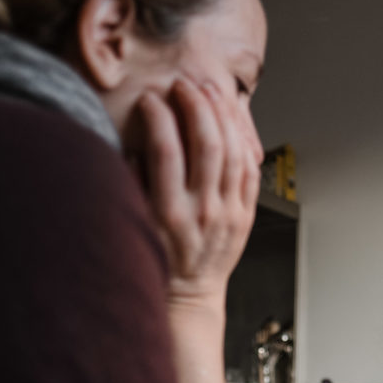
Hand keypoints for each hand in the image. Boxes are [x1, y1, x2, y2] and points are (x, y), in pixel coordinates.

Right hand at [131, 77, 260, 304]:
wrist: (188, 298)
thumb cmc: (157, 261)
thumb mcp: (135, 226)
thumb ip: (134, 184)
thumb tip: (133, 141)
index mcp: (168, 214)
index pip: (165, 151)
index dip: (158, 116)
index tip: (148, 99)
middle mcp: (202, 212)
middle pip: (206, 144)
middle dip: (195, 105)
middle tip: (183, 84)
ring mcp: (228, 214)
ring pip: (233, 152)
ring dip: (222, 115)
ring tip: (208, 92)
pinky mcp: (245, 217)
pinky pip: (249, 171)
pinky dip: (243, 141)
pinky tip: (231, 121)